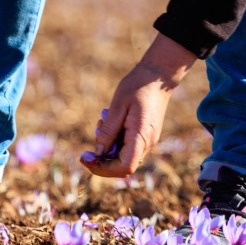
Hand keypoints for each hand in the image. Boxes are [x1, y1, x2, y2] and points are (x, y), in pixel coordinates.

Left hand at [83, 33, 195, 176]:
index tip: (87, 159)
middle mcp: (147, 143)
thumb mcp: (118, 107)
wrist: (158, 75)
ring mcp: (147, 140)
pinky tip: (109, 121)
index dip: (104, 169)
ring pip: (123, 156)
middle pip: (122, 165)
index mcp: (141, 137)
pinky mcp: (145, 135)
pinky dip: (114, 140)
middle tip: (88, 145)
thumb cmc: (138, 87)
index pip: (124, 167)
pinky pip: (127, 146)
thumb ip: (108, 131)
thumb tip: (98, 153)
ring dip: (107, 147)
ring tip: (102, 122)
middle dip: (102, 159)